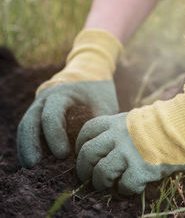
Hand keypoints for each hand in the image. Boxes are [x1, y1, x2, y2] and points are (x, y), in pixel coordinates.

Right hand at [17, 30, 121, 167]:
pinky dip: (30, 141)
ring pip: (26, 125)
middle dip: (30, 144)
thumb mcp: (104, 104)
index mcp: (62, 92)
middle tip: (34, 165)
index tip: (63, 155)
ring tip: (30, 165)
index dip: (54, 136)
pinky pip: (30, 127)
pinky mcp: (39, 112)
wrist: (89, 73)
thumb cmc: (99, 91)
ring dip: (26, 145)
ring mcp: (39, 103)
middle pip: (30, 121)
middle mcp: (45, 97)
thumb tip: (94, 148)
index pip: (52, 115)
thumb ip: (98, 123)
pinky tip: (35, 159)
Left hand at [75, 70, 184, 194]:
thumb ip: (121, 128)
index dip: (80, 145)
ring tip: (107, 186)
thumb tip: (109, 145)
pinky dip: (125, 190)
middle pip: (88, 154)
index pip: (87, 131)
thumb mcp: (138, 118)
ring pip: (101, 173)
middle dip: (83, 169)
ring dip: (100, 182)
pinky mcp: (141, 169)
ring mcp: (128, 153)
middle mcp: (117, 136)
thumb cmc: (165, 123)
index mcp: (116, 121)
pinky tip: (132, 187)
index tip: (84, 154)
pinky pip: (124, 186)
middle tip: (88, 177)